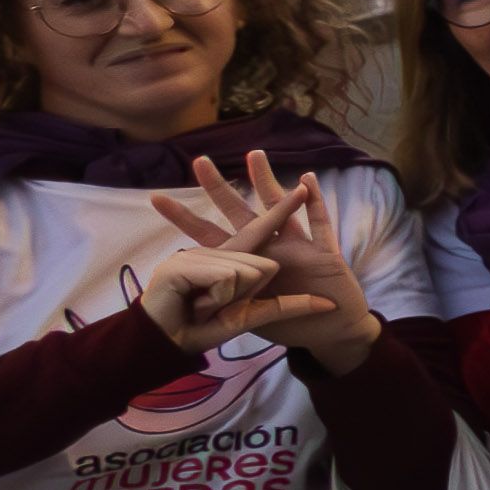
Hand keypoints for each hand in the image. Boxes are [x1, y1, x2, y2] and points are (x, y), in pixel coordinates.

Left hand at [150, 154, 375, 369]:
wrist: (333, 333)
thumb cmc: (293, 325)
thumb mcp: (253, 317)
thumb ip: (230, 300)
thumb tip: (197, 291)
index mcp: (246, 264)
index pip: (211, 237)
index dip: (186, 219)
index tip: (156, 198)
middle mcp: (268, 250)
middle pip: (240, 214)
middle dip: (219, 189)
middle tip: (199, 162)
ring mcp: (296, 249)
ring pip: (279, 210)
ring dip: (267, 183)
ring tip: (253, 156)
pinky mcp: (324, 255)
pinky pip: (319, 226)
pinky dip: (315, 204)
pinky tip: (307, 181)